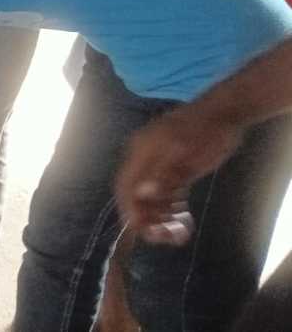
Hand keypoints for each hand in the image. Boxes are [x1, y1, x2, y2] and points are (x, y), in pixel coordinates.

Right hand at [116, 106, 243, 245]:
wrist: (225, 112)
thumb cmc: (206, 131)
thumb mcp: (187, 153)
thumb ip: (164, 174)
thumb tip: (141, 194)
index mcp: (141, 152)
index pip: (126, 185)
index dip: (130, 210)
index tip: (142, 232)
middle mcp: (145, 158)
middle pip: (138, 194)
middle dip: (149, 218)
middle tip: (166, 238)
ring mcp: (160, 163)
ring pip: (153, 196)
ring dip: (162, 216)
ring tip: (179, 234)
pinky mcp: (174, 166)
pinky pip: (167, 193)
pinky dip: (172, 208)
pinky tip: (183, 221)